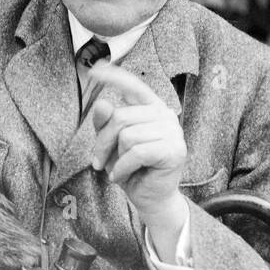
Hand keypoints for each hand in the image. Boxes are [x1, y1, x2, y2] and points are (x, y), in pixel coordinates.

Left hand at [89, 61, 188, 257]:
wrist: (149, 199)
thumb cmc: (131, 169)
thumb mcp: (112, 144)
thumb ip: (106, 123)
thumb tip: (102, 103)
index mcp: (151, 108)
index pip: (133, 86)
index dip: (114, 77)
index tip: (94, 70)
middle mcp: (165, 114)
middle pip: (120, 118)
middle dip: (102, 142)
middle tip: (98, 162)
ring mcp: (173, 131)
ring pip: (127, 135)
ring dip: (114, 158)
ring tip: (117, 170)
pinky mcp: (175, 150)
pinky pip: (137, 152)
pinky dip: (123, 167)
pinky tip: (122, 177)